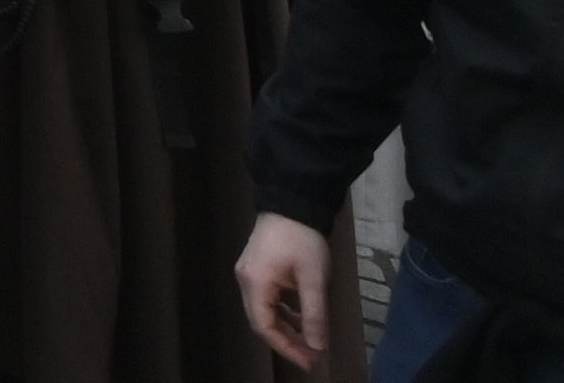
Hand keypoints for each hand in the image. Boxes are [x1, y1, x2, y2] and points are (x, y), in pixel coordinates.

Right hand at [237, 215, 331, 368]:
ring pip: (263, 311)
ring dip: (285, 328)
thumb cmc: (303, 239)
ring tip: (309, 341)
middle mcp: (245, 281)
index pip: (264, 326)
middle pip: (260, 321)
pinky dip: (282, 313)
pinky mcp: (256, 268)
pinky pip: (266, 300)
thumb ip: (314, 314)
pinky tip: (299, 318)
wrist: (292, 202)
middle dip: (286, 341)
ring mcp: (248, 274)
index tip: (310, 361)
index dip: (286, 348)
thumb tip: (318, 346)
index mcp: (255, 283)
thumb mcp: (314, 278)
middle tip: (312, 357)